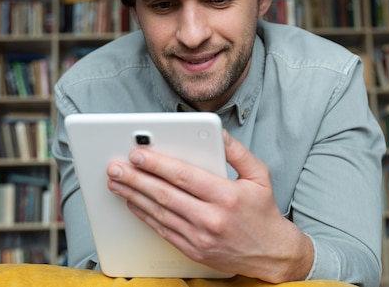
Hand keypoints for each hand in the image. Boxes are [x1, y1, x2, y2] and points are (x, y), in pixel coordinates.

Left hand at [106, 129, 312, 281]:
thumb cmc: (264, 212)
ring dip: (134, 197)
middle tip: (115, 168)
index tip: (137, 154)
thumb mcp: (260, 175)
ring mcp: (200, 237)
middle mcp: (211, 218)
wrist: (272, 254)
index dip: (158, 164)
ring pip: (159, 213)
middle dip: (136, 179)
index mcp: (227, 196)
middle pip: (165, 195)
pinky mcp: (194, 250)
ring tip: (116, 183)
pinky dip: (145, 217)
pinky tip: (133, 204)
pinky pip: (163, 231)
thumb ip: (238, 152)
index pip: (184, 176)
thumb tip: (218, 133)